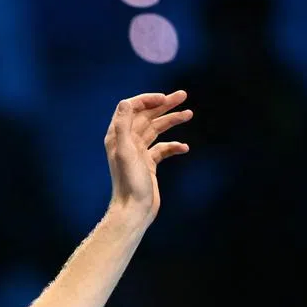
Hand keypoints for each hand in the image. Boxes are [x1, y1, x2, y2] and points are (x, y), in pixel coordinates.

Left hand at [104, 90, 191, 222]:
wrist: (134, 210)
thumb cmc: (129, 182)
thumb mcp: (126, 152)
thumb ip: (124, 127)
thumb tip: (126, 102)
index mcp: (117, 137)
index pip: (130, 109)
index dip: (147, 100)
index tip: (165, 99)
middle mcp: (126, 142)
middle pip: (146, 117)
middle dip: (164, 105)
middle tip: (183, 96)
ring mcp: (138, 153)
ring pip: (156, 130)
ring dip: (171, 121)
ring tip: (189, 114)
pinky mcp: (148, 164)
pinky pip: (162, 149)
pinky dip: (173, 146)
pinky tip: (184, 148)